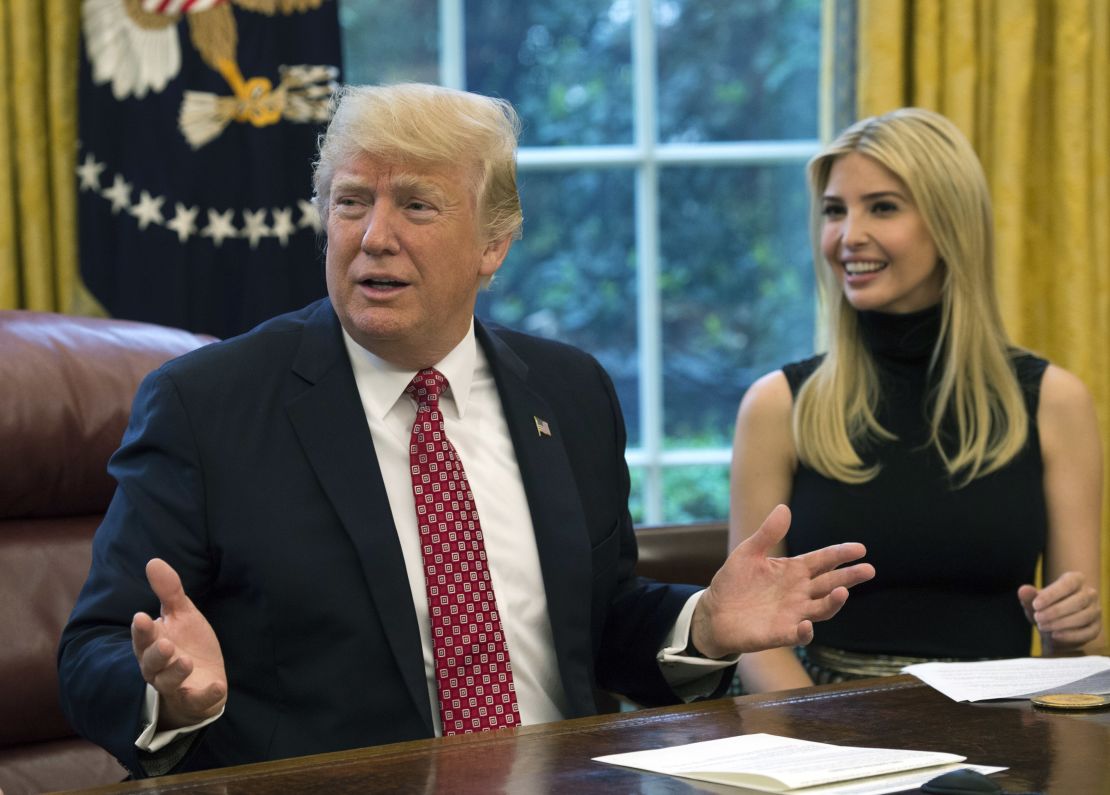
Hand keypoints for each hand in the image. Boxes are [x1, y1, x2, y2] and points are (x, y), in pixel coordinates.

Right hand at [131, 558, 227, 729]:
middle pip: (150, 663)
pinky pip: (198, 700)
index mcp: (153, 644)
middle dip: (156, 654)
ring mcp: (176, 686)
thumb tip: (153, 561)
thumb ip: (169, 591)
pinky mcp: (195, 699)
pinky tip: (217, 687)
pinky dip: (206, 695)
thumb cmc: (186, 643)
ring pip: (168, 682)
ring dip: (176, 673)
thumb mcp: (181, 614)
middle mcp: (158, 667)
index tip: (142, 616)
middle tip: (165, 644)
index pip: (143, 637)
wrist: (203, 678)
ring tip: (186, 661)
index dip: (142, 629)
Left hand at [691, 504, 873, 658]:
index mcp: (793, 571)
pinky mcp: (781, 633)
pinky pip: (798, 634)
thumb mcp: (748, 552)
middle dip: (849, 577)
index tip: (860, 548)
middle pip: (830, 583)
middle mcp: (799, 592)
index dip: (840, 554)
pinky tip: (806, 624)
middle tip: (868, 570)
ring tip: (843, 592)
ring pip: (822, 608)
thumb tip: (784, 508)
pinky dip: (805, 631)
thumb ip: (767, 534)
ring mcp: (793, 614)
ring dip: (833, 602)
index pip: (823, 561)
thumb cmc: (734, 582)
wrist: (714, 612)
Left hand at [1018, 572, 1100, 651]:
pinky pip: (1088, 632)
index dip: (1052, 594)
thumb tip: (1023, 590)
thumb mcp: (1035, 602)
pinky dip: (1071, 635)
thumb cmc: (1044, 608)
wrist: (1055, 626)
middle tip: (1038, 618)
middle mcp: (1089, 593)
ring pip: (1084, 616)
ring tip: (1043, 626)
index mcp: (1075, 579)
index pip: (1067, 584)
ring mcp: (1095, 611)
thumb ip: (1030, 596)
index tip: (1036, 605)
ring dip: (1062, 623)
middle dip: (1056, 611)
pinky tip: (1055, 635)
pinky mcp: (1096, 627)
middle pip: (1077, 601)